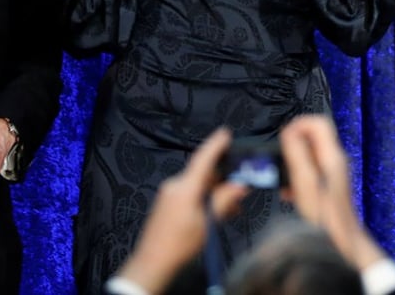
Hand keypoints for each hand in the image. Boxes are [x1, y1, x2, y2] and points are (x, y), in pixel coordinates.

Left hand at [115, 128, 248, 293]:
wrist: (152, 263)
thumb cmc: (181, 243)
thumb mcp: (208, 223)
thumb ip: (225, 200)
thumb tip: (241, 185)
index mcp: (185, 187)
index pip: (202, 158)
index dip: (215, 145)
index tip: (227, 132)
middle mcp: (175, 185)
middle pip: (204, 174)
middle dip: (224, 180)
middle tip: (242, 189)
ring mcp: (169, 194)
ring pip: (199, 185)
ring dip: (215, 193)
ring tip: (232, 208)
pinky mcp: (167, 203)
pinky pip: (190, 193)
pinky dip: (205, 198)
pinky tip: (216, 212)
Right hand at [278, 115, 385, 270]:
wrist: (341, 245)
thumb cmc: (326, 219)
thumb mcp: (306, 183)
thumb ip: (298, 155)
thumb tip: (289, 131)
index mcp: (333, 157)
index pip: (319, 123)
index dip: (299, 125)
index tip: (283, 137)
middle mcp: (335, 162)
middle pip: (313, 137)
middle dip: (293, 144)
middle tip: (279, 158)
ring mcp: (333, 175)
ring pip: (309, 155)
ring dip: (293, 162)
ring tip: (282, 176)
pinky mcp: (327, 188)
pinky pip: (309, 172)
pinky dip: (296, 177)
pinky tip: (288, 193)